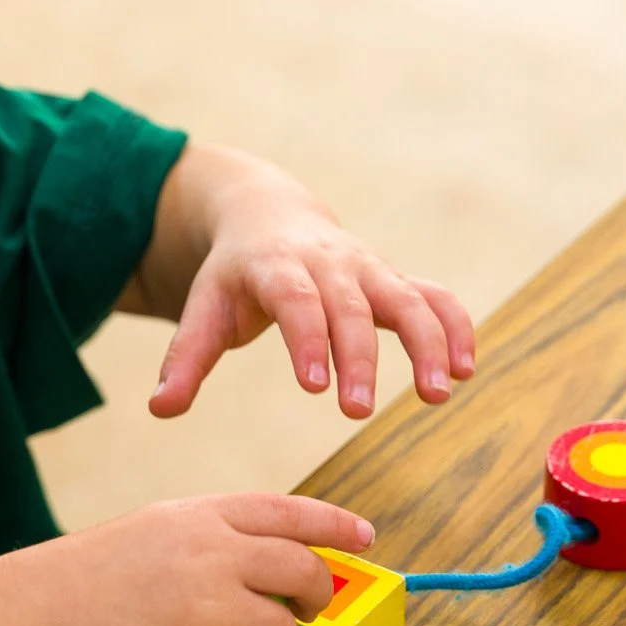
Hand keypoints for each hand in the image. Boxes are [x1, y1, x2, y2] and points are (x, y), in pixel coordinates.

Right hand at [16, 492, 373, 625]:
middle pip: (304, 573)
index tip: (364, 536)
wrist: (47, 611)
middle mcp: (219, 554)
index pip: (292, 514)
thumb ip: (223, 535)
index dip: (335, 525)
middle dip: (317, 595)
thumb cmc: (101, 571)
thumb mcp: (164, 526)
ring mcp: (214, 608)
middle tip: (309, 609)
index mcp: (209, 516)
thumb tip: (284, 560)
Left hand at [133, 144, 476, 419]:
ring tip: (439, 394)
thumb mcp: (204, 308)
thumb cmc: (235, 276)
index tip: (312, 386)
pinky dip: (456, 328)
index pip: (295, 300)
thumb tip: (159, 410)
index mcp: (276, 265)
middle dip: (359, 357)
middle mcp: (330, 262)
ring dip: (428, 344)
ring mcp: (370, 269)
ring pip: (409, 298)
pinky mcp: (397, 280)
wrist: (269, 214)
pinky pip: (436, 298)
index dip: (307, 339)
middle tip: (356, 411)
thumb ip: (187, 360)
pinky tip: (466, 370)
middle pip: (352, 306)